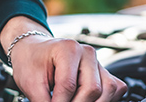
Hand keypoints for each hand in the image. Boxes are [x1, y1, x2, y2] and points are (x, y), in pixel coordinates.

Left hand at [0, 17, 126, 101]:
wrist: (34, 50)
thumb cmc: (32, 62)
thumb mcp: (30, 82)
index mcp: (68, 49)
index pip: (69, 85)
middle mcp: (87, 53)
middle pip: (93, 89)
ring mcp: (97, 62)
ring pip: (109, 90)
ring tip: (72, 101)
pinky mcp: (103, 72)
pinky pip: (115, 89)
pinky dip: (104, 99)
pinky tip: (86, 100)